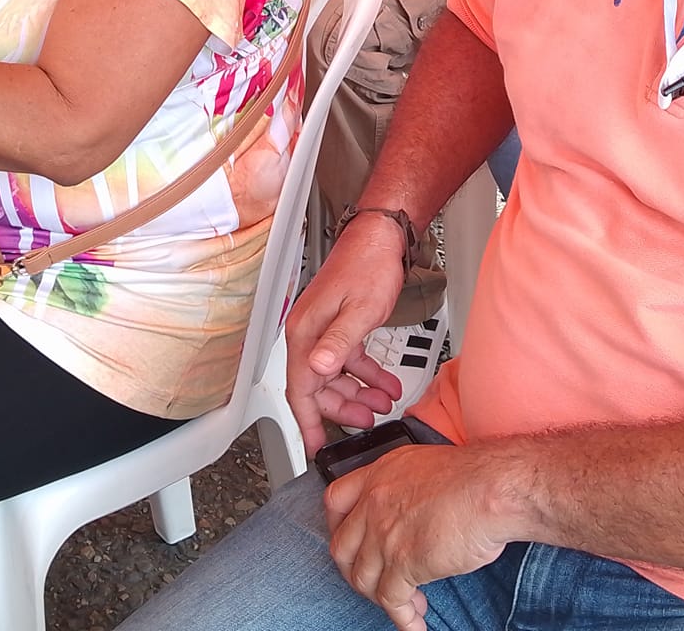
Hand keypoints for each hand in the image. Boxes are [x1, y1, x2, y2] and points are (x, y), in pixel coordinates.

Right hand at [284, 217, 405, 449]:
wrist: (381, 236)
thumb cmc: (368, 265)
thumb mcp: (360, 309)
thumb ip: (339, 343)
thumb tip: (317, 370)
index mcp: (306, 333)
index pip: (300, 388)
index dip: (307, 422)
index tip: (315, 447)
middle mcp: (309, 333)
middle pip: (317, 387)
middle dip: (341, 409)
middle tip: (366, 424)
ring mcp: (324, 329)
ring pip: (335, 375)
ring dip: (358, 393)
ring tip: (382, 404)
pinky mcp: (340, 324)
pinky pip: (348, 359)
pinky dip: (365, 373)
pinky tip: (383, 382)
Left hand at [325, 444, 515, 628]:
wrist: (492, 490)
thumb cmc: (475, 477)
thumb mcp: (427, 468)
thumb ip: (407, 490)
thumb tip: (410, 516)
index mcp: (381, 475)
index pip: (336, 500)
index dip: (337, 525)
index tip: (348, 540)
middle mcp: (375, 503)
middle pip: (342, 547)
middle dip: (354, 571)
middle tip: (373, 580)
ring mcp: (385, 534)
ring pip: (363, 578)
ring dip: (380, 597)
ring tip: (407, 603)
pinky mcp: (403, 564)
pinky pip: (392, 601)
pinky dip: (404, 618)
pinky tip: (415, 624)